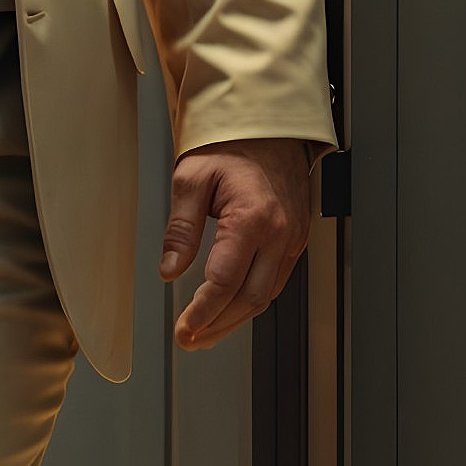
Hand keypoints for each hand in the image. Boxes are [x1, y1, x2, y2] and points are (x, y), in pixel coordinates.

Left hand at [160, 136, 311, 349]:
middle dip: (217, 326)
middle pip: (250, 299)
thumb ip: (181, 229)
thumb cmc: (231, 145)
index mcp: (253, 218)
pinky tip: (230, 310)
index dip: (201, 313)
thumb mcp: (191, 179)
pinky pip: (276, 281)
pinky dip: (251, 301)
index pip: (224, 282)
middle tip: (189, 340)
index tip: (183, 329)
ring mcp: (293, 238)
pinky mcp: (296, 239)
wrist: (269, 126)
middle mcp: (280, 233)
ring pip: (267, 296)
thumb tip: (170, 270)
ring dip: (235, 321)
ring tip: (205, 335)